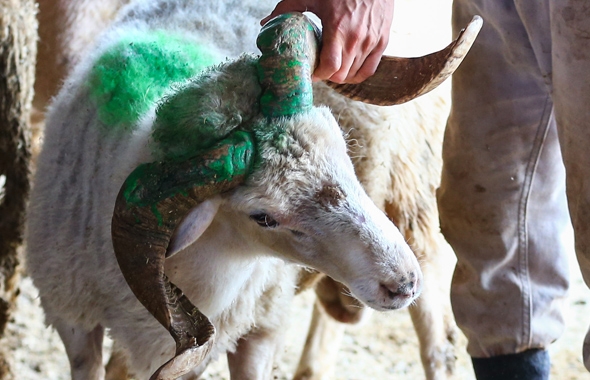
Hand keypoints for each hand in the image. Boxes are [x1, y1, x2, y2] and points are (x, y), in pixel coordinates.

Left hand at [261, 0, 393, 83]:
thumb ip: (287, 8)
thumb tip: (266, 23)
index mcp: (338, 28)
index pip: (330, 68)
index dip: (318, 75)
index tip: (310, 72)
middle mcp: (357, 39)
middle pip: (340, 75)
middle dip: (327, 76)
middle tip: (319, 68)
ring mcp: (372, 41)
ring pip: (354, 75)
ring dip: (341, 75)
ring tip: (332, 67)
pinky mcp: (382, 41)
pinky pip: (369, 69)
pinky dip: (357, 74)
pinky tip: (348, 70)